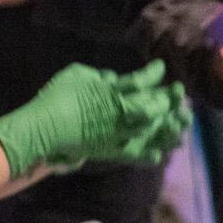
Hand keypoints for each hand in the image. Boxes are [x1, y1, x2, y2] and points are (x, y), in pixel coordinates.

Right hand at [0, 61, 190, 176]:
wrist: (44, 128)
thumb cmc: (57, 97)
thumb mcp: (76, 74)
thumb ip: (97, 75)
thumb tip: (110, 79)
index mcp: (113, 91)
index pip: (141, 81)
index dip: (154, 73)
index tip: (161, 67)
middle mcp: (121, 113)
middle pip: (153, 106)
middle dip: (168, 99)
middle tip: (178, 93)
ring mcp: (117, 135)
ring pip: (150, 130)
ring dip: (166, 126)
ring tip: (178, 122)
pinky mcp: (110, 151)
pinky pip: (134, 154)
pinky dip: (147, 154)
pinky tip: (159, 155)